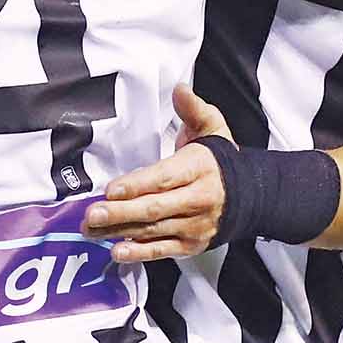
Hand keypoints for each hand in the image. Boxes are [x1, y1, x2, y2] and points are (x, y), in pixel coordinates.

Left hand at [84, 85, 231, 261]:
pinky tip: (118, 251)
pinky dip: (139, 253)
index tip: (111, 189)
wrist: (252, 195)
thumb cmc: (220, 160)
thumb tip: (179, 89)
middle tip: (91, 214)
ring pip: (154, 231)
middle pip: (156, 208)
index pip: (165, 178)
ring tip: (91, 230)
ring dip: (121, 231)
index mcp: (200, 168)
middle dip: (121, 212)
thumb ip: (193, 109)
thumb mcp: (212, 127)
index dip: (138, 184)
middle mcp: (198, 200)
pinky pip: (162, 250)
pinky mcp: (191, 245)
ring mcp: (195, 226)